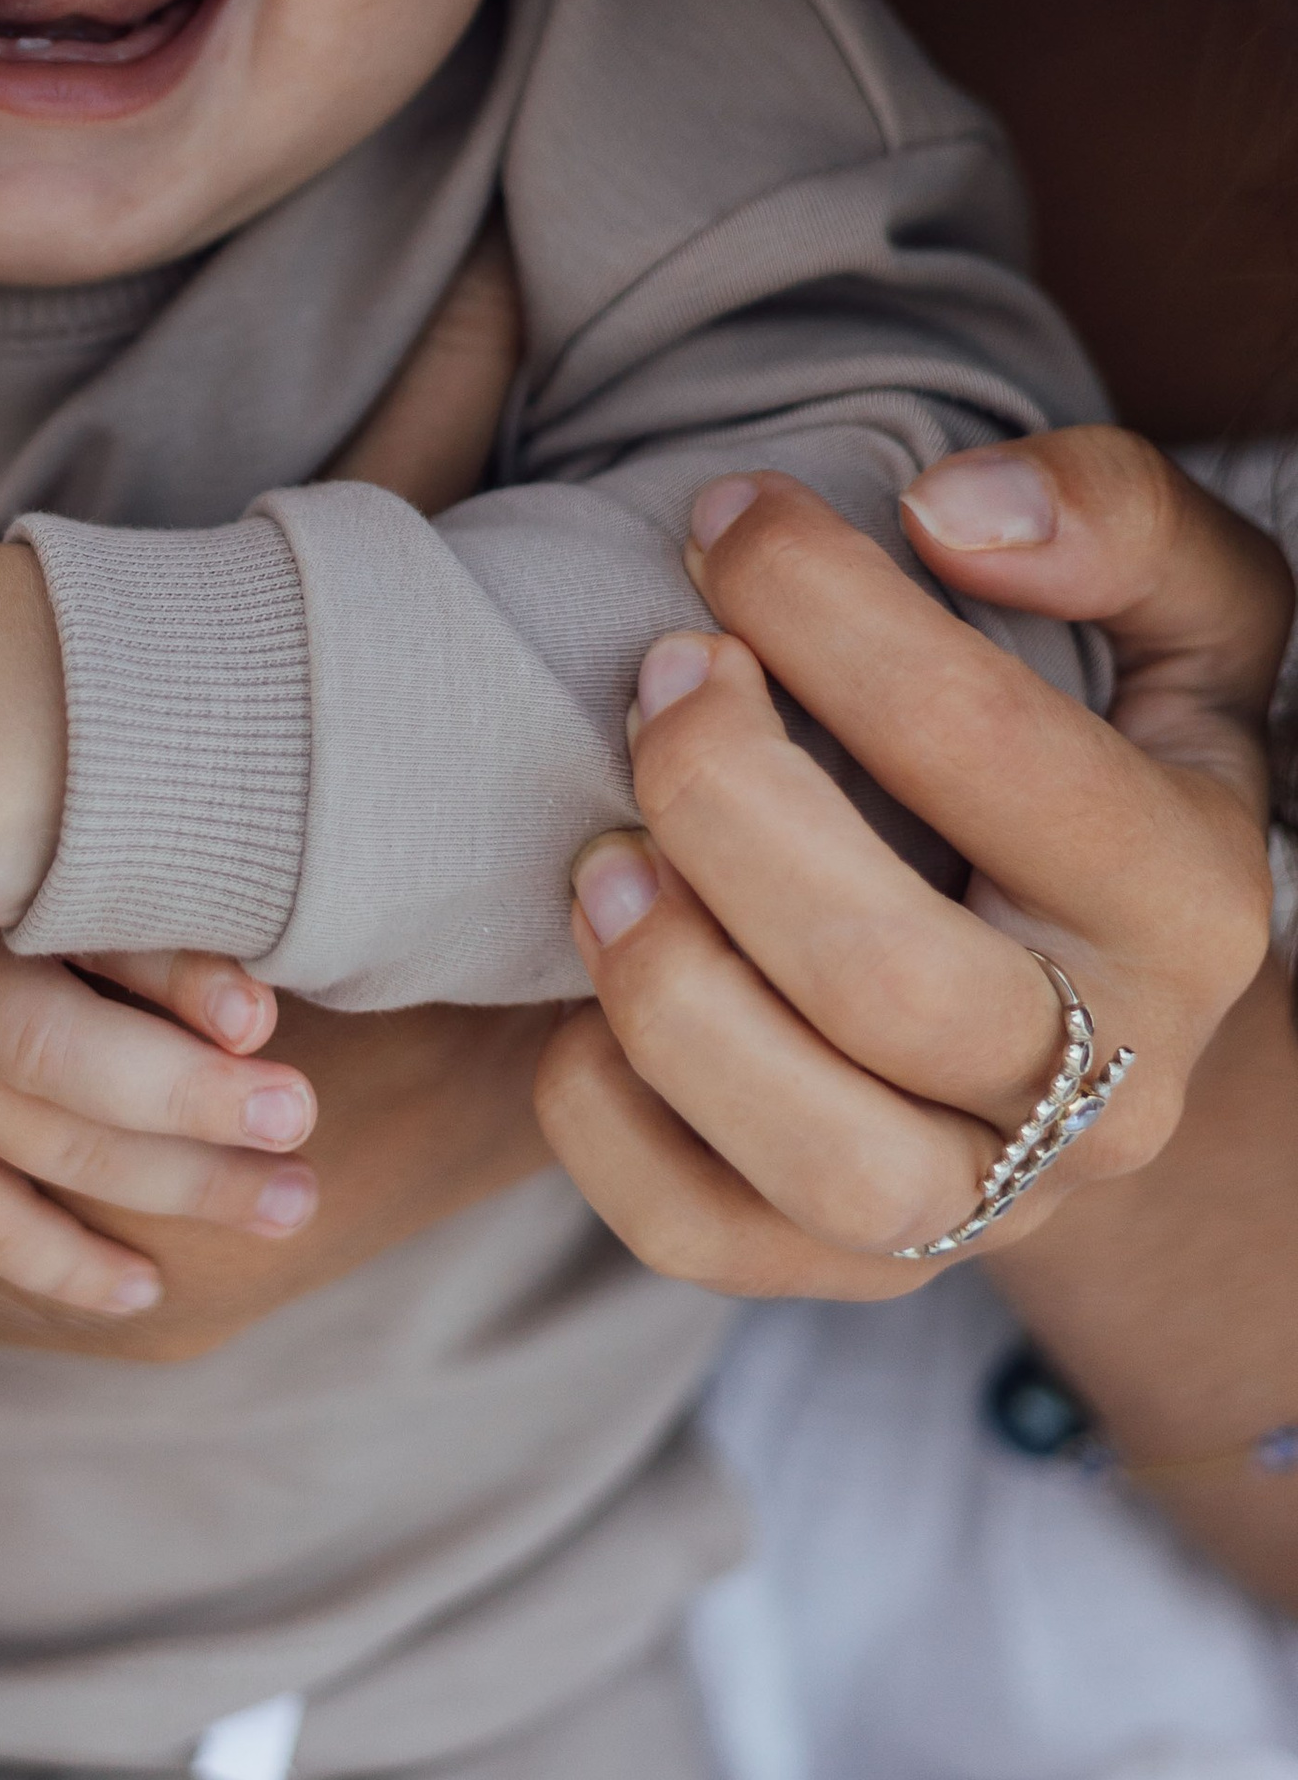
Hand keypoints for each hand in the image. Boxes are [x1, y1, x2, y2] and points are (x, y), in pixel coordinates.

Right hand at [0, 913, 317, 1318]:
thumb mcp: (13, 873)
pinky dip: (66, 1262)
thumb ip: (126, 922)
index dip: (181, 979)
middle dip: (195, 1099)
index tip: (263, 1021)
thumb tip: (258, 1010)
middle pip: (71, 1060)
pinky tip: (147, 1285)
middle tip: (297, 1121)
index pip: (92, 938)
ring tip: (287, 1205)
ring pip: (52, 1150)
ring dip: (179, 1184)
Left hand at [538, 429, 1284, 1294]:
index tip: (723, 519)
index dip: (829, 612)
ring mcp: (988, 1199)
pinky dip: (608, 1122)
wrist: (1109, 990)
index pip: (996, 756)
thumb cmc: (1110, 756)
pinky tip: (587, 996)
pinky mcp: (856, 1267)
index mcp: (1191, 900)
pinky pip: (704, 1240)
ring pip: (821, 1159)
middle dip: (727, 803)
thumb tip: (955, 512)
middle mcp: (1112, 1083)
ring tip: (600, 854)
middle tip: (658, 676)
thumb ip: (1117, 519)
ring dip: (668, 991)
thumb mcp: (1183, 614)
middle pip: (891, 982)